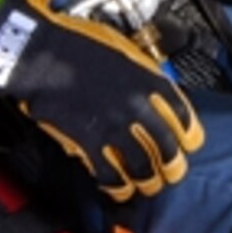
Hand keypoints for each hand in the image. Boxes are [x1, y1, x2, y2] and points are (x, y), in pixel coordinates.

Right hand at [0, 0, 202, 199]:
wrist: (42, 52)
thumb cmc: (77, 44)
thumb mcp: (124, 50)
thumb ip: (143, 75)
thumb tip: (154, 93)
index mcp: (149, 82)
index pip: (183, 117)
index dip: (189, 137)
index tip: (189, 144)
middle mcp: (137, 107)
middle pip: (166, 148)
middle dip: (171, 166)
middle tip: (171, 173)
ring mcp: (113, 126)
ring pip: (141, 167)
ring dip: (147, 181)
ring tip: (147, 185)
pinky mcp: (89, 141)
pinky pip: (109, 173)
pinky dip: (115, 185)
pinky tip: (117, 188)